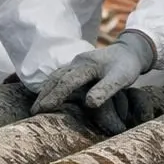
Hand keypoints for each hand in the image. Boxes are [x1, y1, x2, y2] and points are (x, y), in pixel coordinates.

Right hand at [32, 31, 156, 133]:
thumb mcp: (120, 79)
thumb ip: (105, 90)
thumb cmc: (126, 66)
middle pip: (57, 78)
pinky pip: (60, 74)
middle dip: (45, 94)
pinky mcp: (77, 65)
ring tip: (37, 105)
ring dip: (46, 90)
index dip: (55, 95)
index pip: (67, 82)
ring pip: (56, 76)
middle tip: (34, 111)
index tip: (44, 109)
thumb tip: (88, 103)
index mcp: (87, 65)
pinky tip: (47, 93)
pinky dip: (52, 84)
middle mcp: (78, 62)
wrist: (130, 51)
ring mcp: (76, 62)